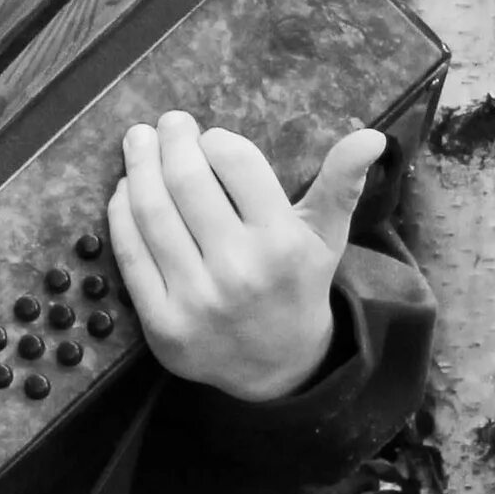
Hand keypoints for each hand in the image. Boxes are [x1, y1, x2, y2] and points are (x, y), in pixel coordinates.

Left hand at [104, 113, 385, 404]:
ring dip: (139, 166)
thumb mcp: (325, 237)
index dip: (216, 141)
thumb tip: (373, 136)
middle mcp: (240, 270)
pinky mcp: (160, 321)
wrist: (278, 370)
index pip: (237, 163)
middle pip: (187, 180)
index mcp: (283, 243)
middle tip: (167, 123)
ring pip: (151, 211)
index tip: (210, 138)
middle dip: (171, 141)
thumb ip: (342, 183)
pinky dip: (120, 211)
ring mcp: (196, 298)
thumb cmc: (298, 287)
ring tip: (139, 142)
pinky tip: (126, 189)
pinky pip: (129, 252)